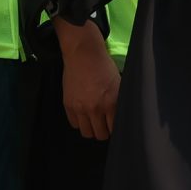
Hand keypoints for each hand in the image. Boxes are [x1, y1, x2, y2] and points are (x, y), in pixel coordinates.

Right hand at [55, 19, 119, 141]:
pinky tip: (84, 114)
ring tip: (94, 121)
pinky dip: (79, 122)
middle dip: (104, 131)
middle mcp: (95, 108)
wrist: (84, 54)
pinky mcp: (68, 105)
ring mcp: (80, 107)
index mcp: (111, 103)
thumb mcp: (119, 84)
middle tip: (105, 125)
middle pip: (100, 135)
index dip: (116, 129)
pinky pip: (74, 124)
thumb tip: (122, 118)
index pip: (115, 129)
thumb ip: (119, 102)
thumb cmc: (104, 67)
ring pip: (87, 133)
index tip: (115, 126)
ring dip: (91, 129)